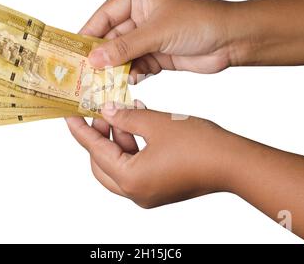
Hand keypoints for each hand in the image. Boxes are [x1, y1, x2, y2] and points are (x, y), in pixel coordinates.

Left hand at [65, 104, 236, 207]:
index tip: (69, 115)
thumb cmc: (198, 145)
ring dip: (119, 139)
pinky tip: (141, 122)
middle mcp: (136, 192)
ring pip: (120, 165)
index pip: (95, 151)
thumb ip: (126, 116)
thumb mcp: (155, 123)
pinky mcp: (160, 188)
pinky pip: (136, 167)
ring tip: (125, 111)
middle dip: (100, 136)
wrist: (233, 162)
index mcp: (130, 179)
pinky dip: (134, 146)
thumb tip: (107, 110)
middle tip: (102, 112)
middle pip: (102, 164)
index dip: (81, 130)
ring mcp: (149, 193)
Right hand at [81, 0, 239, 82]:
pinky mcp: (158, 54)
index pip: (105, 15)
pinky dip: (133, 74)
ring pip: (124, 55)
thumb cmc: (199, 22)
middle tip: (86, 73)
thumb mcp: (156, 32)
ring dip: (117, 68)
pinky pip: (137, 65)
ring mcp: (149, 37)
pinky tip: (131, 81)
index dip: (89, 33)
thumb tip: (94, 59)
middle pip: (112, 37)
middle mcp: (141, 16)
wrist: (230, 40)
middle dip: (102, 56)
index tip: (74, 51)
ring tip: (106, 82)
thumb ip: (125, 47)